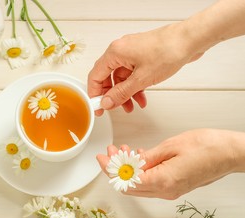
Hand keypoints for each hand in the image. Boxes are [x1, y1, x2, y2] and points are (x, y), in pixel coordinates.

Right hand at [88, 23, 203, 114]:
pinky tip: (142, 97)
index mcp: (115, 52)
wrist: (190, 40)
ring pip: (121, 78)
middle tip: (114, 108)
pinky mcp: (141, 56)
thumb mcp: (141, 79)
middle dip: (112, 95)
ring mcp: (131, 53)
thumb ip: (121, 93)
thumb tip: (107, 102)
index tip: (98, 107)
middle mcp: (120, 50)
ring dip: (125, 93)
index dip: (95, 94)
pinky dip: (135, 87)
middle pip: (107, 77)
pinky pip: (132, 74)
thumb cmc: (168, 50)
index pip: (95, 76)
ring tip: (132, 106)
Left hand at [97, 129, 241, 199]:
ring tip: (122, 151)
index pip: (125, 182)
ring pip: (138, 185)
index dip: (109, 170)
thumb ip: (146, 158)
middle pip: (129, 186)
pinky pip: (149, 182)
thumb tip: (127, 164)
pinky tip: (137, 156)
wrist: (230, 153)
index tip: (102, 157)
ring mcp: (170, 191)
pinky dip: (139, 171)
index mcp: (162, 182)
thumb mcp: (170, 146)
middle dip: (115, 169)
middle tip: (110, 152)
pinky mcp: (174, 186)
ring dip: (126, 169)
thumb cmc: (208, 147)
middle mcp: (165, 191)